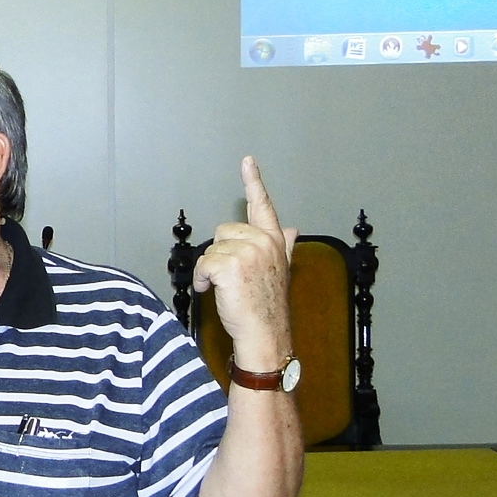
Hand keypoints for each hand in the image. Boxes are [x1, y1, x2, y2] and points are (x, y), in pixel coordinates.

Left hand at [191, 156, 297, 370]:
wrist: (266, 335)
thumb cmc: (267, 306)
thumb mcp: (279, 271)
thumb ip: (284, 246)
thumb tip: (292, 229)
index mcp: (274, 241)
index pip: (263, 206)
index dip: (254, 182)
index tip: (247, 160)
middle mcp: (264, 242)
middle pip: (223, 232)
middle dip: (220, 255)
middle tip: (233, 280)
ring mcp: (249, 252)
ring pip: (211, 250)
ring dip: (211, 271)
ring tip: (228, 290)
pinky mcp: (231, 265)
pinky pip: (204, 265)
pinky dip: (203, 281)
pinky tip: (216, 293)